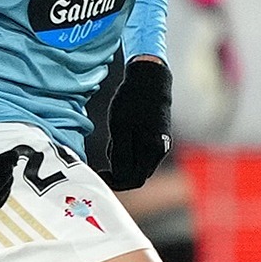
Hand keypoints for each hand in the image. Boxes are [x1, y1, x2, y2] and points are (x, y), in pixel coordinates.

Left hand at [100, 58, 171, 190]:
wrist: (150, 79)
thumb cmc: (133, 101)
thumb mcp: (120, 128)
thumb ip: (120, 155)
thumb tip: (118, 177)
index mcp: (152, 151)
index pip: (134, 180)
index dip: (116, 182)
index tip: (100, 174)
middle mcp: (160, 151)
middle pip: (138, 175)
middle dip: (119, 174)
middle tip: (102, 167)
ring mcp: (160, 145)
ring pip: (139, 164)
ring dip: (123, 163)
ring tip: (112, 145)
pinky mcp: (157, 137)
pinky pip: (141, 154)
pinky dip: (128, 153)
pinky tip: (119, 139)